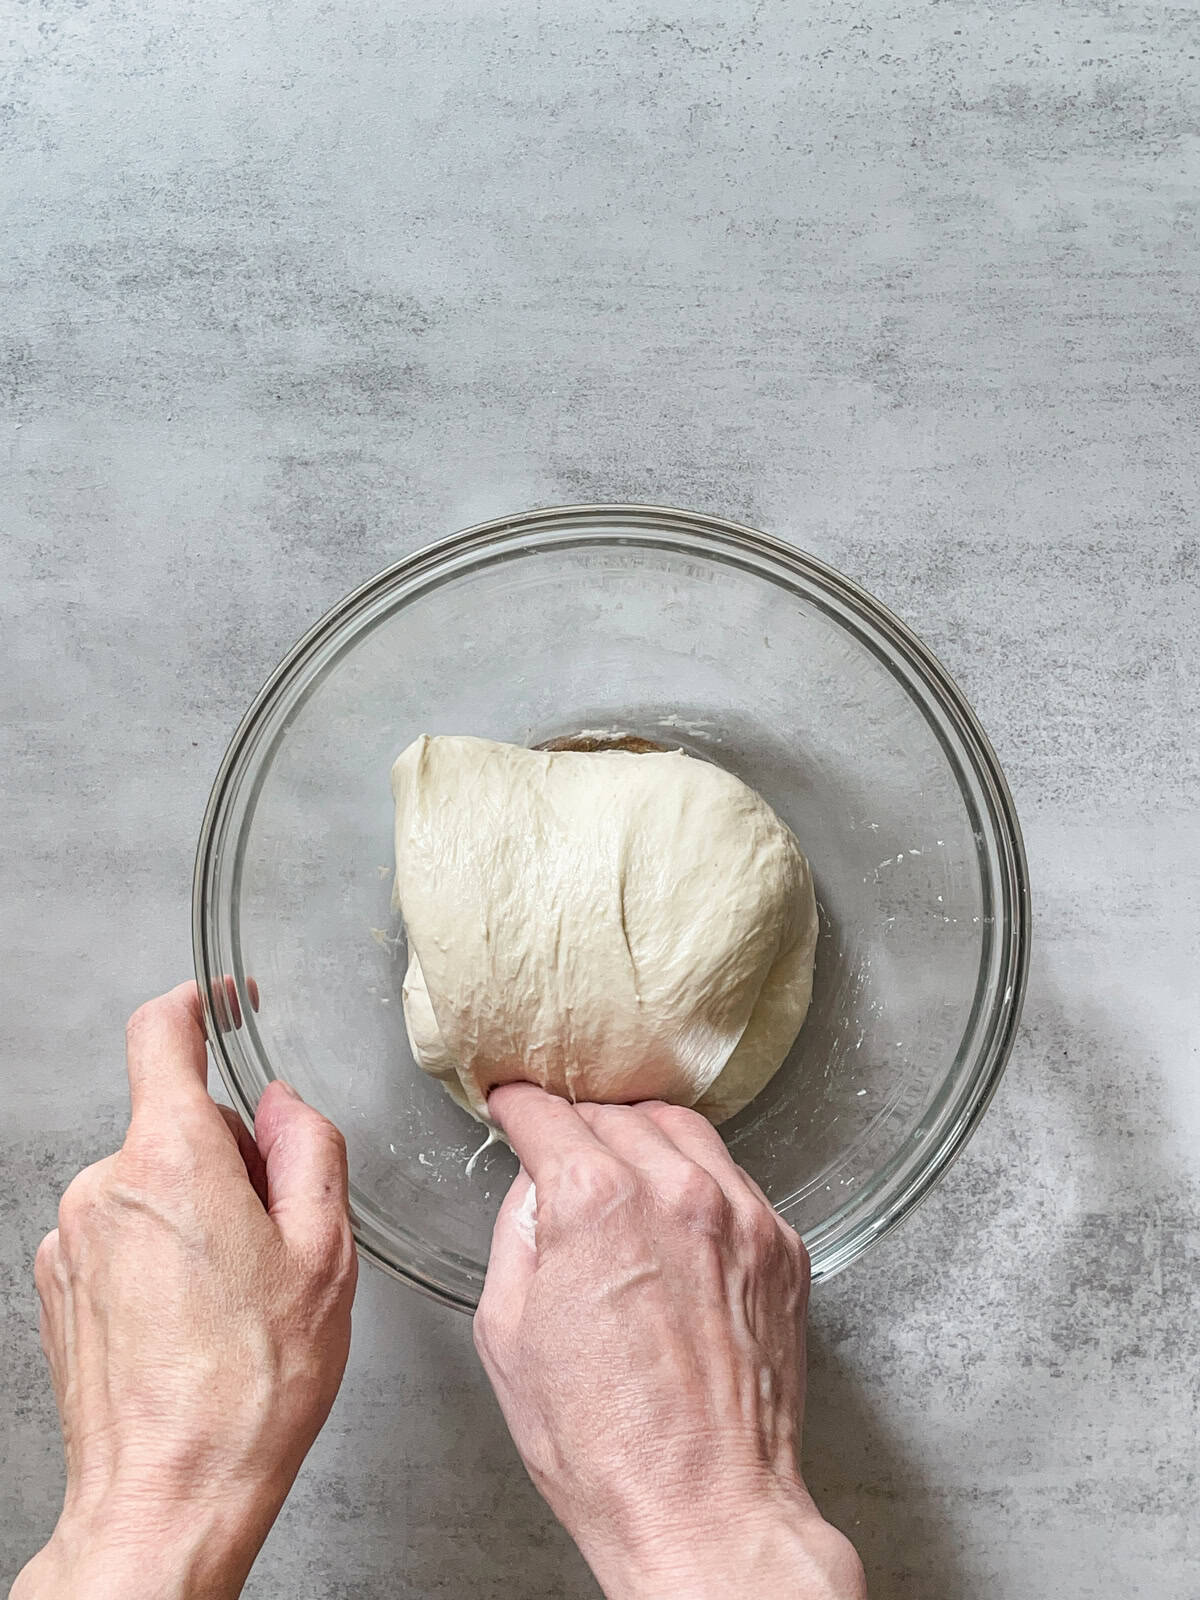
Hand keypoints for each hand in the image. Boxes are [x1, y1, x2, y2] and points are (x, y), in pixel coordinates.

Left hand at [11, 984, 356, 1599]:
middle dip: (230, 1155)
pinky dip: (159, 1250)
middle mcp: (105, 1187)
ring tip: (234, 1296)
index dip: (198, 1003)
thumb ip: (310, 1151)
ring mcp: (71, 1239)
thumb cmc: (249, 1391)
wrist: (165, 1501)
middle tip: (275, 1236)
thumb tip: (283, 1106)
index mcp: (172, 1163)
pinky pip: (121, 1231)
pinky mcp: (58, 1284)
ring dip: (196, 1209)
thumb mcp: (325, 1255)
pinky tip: (193, 1319)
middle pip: (174, 1122)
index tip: (225, 1000)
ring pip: (150, 1181)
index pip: (161, 1034)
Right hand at [475, 1086, 865, 1599]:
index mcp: (595, 1202)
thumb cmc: (605, 1446)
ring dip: (642, 1138)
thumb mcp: (507, 1334)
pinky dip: (698, 1181)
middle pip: (615, 1113)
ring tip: (621, 1173)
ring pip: (682, 1130)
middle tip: (561, 1151)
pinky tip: (677, 1219)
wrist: (706, 1511)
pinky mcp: (782, 1247)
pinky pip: (733, 1179)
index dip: (519, 1107)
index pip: (548, 1115)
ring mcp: (740, 1215)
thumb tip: (535, 1186)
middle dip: (579, 1126)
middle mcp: (675, 1190)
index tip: (512, 1107)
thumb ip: (517, 1233)